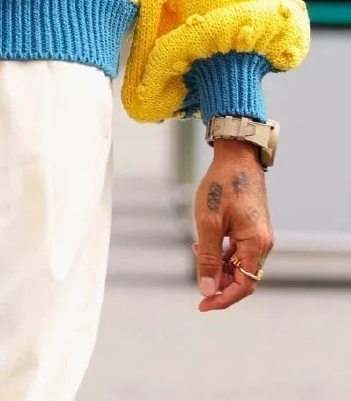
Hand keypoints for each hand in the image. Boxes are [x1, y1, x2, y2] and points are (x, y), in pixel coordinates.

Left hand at [193, 140, 271, 311]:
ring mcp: (258, 235)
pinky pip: (239, 250)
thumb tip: (207, 289)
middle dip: (220, 283)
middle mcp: (262, 243)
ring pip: (240, 264)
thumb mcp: (208, 223)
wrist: (236, 157)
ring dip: (219, 267)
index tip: (203, 304)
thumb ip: (208, 257)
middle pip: (243, 277)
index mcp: (256, 244)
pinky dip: (223, 253)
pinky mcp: (252, 227)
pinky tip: (204, 245)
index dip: (223, 298)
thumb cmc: (221, 186)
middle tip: (197, 284)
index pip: (244, 285)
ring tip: (197, 256)